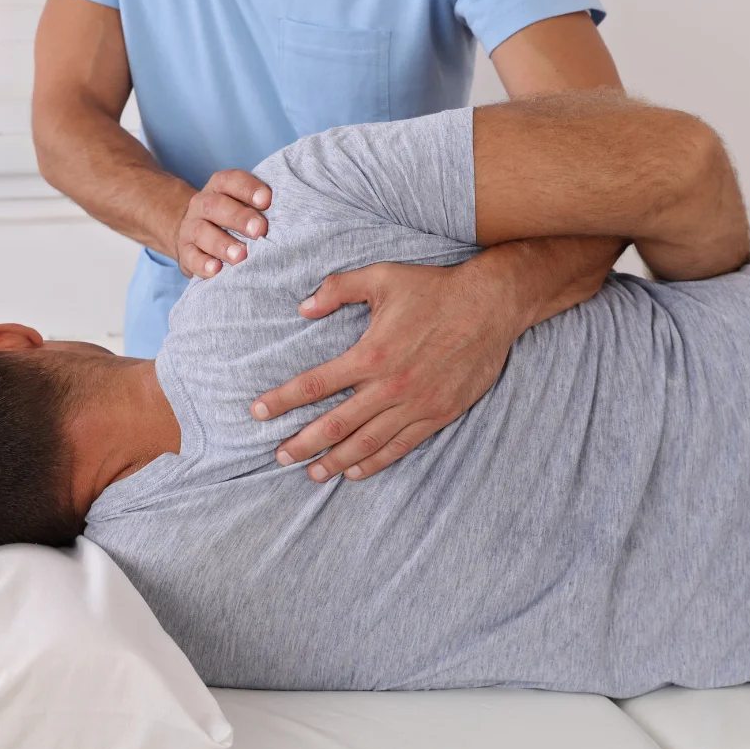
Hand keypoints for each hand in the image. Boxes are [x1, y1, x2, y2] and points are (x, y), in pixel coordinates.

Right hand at [176, 170, 271, 278]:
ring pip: (202, 232)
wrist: (195, 233)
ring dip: (222, 244)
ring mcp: (191, 228)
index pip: (231, 181)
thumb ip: (262, 206)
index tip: (267, 200)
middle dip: (239, 218)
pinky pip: (190, 256)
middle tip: (260, 231)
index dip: (248, 188)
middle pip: (216, 206)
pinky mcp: (185, 251)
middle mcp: (202, 204)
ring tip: (241, 256)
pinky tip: (217, 270)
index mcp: (220, 187)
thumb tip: (294, 214)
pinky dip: (203, 264)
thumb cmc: (233, 218)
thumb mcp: (244, 205)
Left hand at [251, 256, 533, 480]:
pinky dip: (375, 463)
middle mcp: (390, 386)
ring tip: (310, 472)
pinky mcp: (438, 414)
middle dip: (302, 443)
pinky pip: (400, 447)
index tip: (257, 412)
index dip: (282, 400)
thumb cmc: (434, 288)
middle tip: (279, 456)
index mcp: (371, 354)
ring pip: (366, 443)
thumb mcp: (381, 277)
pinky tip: (355, 471)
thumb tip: (303, 307)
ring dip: (335, 461)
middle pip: (336, 425)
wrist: (491, 305)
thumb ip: (338, 289)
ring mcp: (416, 405)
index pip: (315, 384)